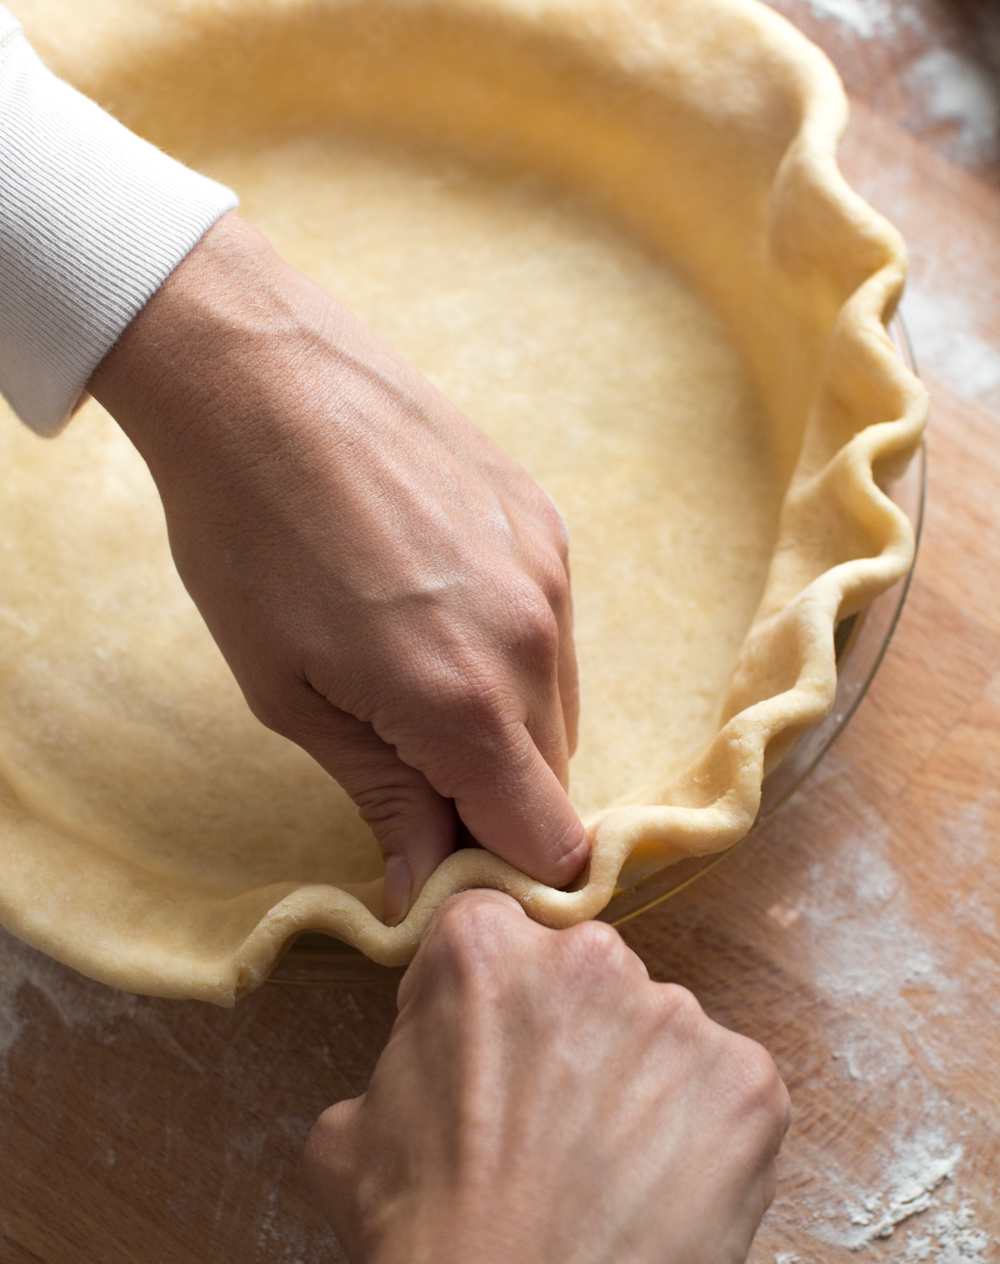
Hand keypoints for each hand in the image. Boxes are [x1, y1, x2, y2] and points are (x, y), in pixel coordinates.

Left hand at [88, 214, 588, 922]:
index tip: (446, 856)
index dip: (503, 868)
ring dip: (503, 723)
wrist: (261, 375)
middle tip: (407, 765)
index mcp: (463, 703)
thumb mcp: (289, 696)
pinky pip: (553, 629)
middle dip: (493, 796)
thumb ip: (383, 799)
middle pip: (554, 778)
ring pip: (558, 703)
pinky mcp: (548, 523)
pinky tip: (434, 606)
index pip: (548, 842)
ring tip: (410, 672)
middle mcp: (533, 643)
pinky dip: (509, 649)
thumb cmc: (248, 540)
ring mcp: (551, 575)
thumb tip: (425, 889)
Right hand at [305, 892, 789, 1263]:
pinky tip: (661, 1202)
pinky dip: (705, 1142)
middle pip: (590, 982)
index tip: (499, 1062)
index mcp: (484, 946)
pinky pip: (728, 1096)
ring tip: (609, 1185)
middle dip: (576, 1042)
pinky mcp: (750, 1086)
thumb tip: (433, 1062)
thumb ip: (406, 1054)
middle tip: (553, 1133)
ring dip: (643, 1094)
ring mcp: (680, 1018)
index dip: (497, 1008)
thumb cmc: (415, 1241)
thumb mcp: (350, 1122)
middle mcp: (589, 957)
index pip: (502, 938)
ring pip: (663, 1040)